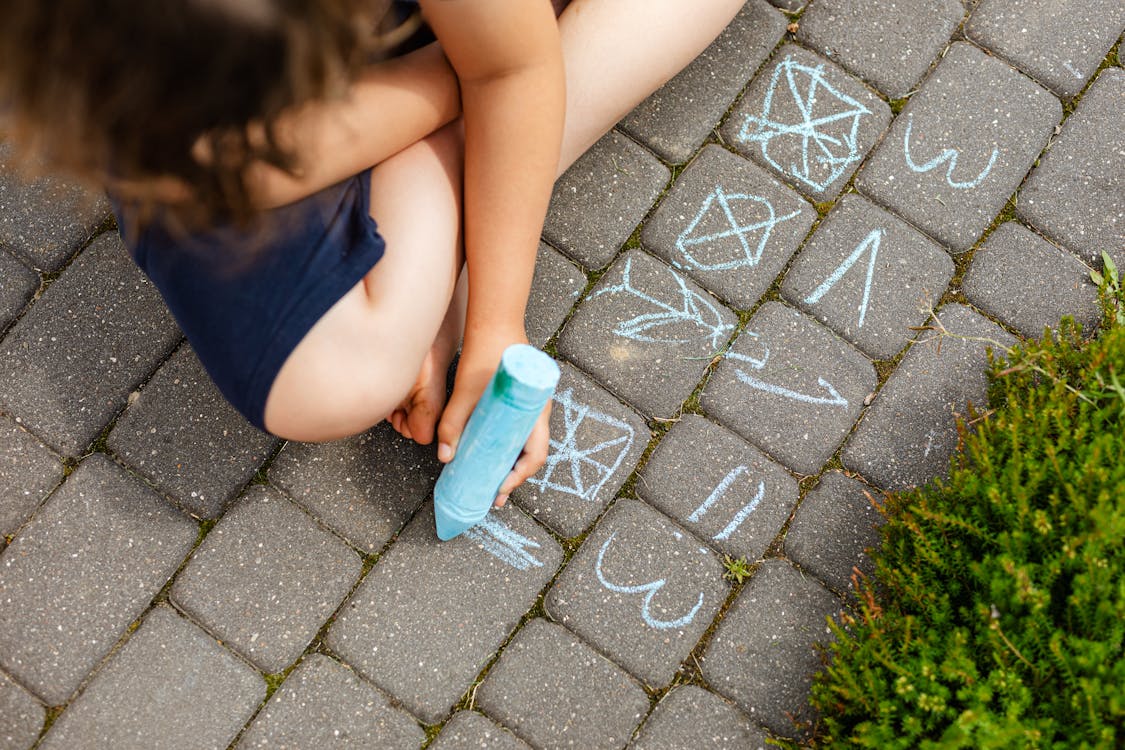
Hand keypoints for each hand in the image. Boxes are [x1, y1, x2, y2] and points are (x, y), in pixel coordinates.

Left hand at [435, 328, 551, 507]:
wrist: (494, 326)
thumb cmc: (485, 356)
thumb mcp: (466, 393)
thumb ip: (453, 424)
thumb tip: (444, 457)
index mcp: (534, 413)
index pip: (536, 456)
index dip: (519, 478)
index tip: (500, 490)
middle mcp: (539, 413)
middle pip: (531, 454)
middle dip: (514, 476)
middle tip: (494, 493)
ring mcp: (531, 407)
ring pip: (525, 443)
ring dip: (511, 462)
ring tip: (491, 478)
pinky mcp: (521, 402)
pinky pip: (519, 430)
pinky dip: (508, 446)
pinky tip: (491, 452)